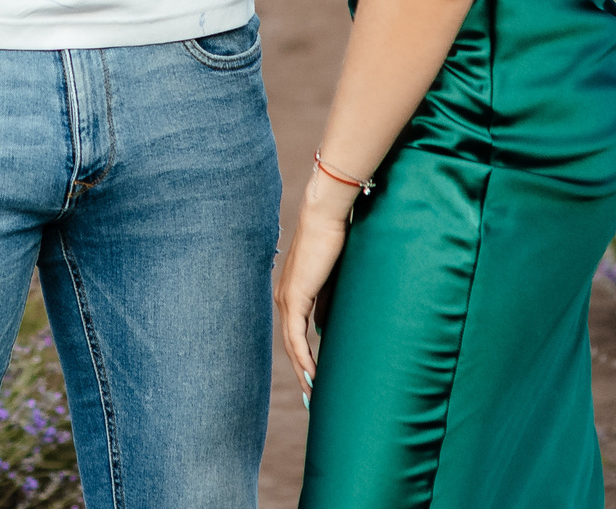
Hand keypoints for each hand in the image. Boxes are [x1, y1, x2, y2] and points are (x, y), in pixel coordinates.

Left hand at [275, 182, 354, 388]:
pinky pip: (296, 336)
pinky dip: (303, 358)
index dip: (302, 359)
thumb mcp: (330, 282)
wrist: (325, 218)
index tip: (313, 381)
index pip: (294, 335)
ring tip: (313, 394)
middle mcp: (283, 298)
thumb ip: (324, 306)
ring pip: (291, 344)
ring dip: (302, 371)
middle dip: (301, 372)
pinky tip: (311, 375)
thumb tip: (321, 332)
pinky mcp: (295, 297)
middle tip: (312, 398)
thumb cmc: (332, 242)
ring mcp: (286, 299)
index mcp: (291, 294)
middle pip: (290, 344)